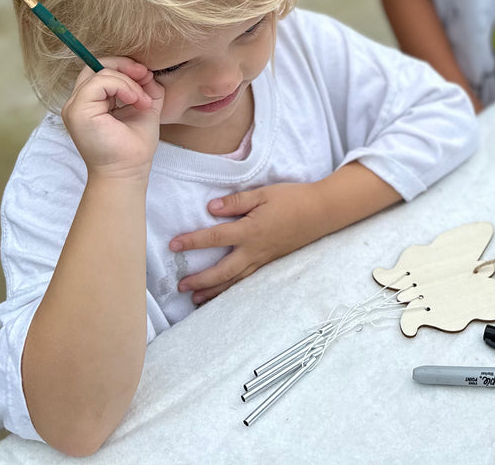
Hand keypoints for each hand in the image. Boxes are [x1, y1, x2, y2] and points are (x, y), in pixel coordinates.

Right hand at [61, 58, 163, 181]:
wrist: (129, 170)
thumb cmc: (134, 145)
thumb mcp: (144, 106)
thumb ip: (145, 86)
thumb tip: (146, 70)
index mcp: (91, 101)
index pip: (100, 70)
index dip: (124, 66)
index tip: (146, 75)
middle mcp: (78, 102)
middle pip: (95, 66)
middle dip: (124, 65)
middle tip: (145, 76)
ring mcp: (75, 106)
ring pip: (100, 72)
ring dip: (129, 82)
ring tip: (143, 101)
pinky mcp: (78, 110)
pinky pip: (99, 82)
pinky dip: (122, 86)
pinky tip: (135, 101)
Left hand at [169, 183, 326, 303]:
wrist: (321, 212)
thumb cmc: (292, 199)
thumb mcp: (263, 194)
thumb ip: (236, 202)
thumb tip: (210, 208)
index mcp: (250, 230)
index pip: (215, 237)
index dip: (193, 241)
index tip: (173, 245)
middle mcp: (254, 250)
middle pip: (222, 271)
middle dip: (200, 280)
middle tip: (181, 286)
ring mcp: (263, 259)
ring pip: (235, 280)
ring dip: (214, 291)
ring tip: (195, 300)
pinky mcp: (270, 262)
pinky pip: (247, 279)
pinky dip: (232, 289)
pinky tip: (223, 292)